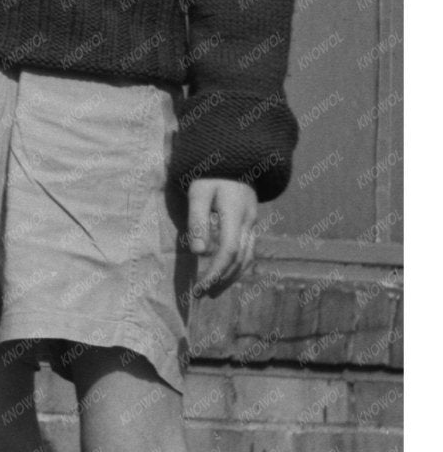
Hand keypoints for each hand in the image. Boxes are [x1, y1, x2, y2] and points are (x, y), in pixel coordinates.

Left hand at [187, 177, 257, 296]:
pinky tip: (227, 273)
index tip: (200, 288)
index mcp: (235, 215)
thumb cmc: (209, 173)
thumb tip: (199, 253)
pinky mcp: (250, 222)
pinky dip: (238, 265)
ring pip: (248, 257)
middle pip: (240, 260)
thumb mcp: (198, 192)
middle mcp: (249, 222)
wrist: (233, 157)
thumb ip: (198, 221)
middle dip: (222, 280)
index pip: (228, 252)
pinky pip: (249, 250)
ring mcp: (253, 222)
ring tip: (214, 290)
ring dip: (232, 276)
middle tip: (203, 294)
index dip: (215, 273)